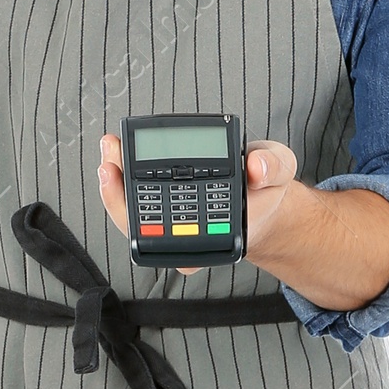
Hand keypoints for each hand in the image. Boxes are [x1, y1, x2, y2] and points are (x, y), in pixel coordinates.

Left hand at [97, 134, 299, 274]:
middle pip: (141, 224)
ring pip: (133, 211)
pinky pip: (136, 196)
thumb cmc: (265, 190)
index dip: (148, 221)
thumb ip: (273, 168)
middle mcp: (185, 235)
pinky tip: (114, 151)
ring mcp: (171, 221)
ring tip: (109, 149)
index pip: (172, 238)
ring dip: (115, 181)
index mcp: (212, 237)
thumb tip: (256, 168)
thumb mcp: (280, 171)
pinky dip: (122, 175)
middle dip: (120, 193)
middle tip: (110, 162)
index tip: (138, 191)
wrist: (262, 195)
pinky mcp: (162, 203)